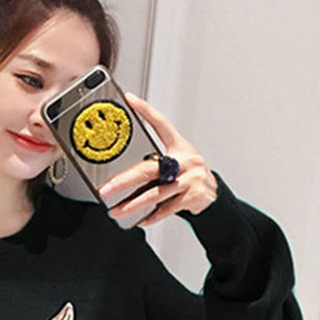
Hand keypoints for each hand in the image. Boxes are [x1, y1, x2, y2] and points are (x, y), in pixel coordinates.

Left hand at [98, 92, 216, 227]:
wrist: (213, 196)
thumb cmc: (188, 176)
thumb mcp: (178, 162)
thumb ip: (156, 163)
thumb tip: (122, 173)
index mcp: (179, 146)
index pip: (161, 124)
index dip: (146, 110)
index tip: (130, 100)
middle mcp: (184, 160)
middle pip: (148, 169)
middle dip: (123, 181)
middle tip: (106, 189)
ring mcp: (189, 179)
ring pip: (154, 194)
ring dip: (132, 205)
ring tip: (116, 211)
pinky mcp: (192, 196)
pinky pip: (166, 209)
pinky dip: (151, 216)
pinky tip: (140, 220)